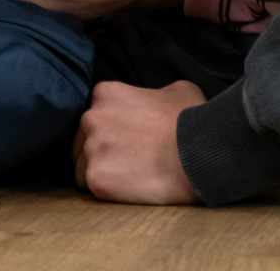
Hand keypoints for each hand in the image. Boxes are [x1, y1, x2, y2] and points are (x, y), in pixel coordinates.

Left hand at [73, 80, 201, 204]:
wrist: (196, 155)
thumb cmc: (190, 120)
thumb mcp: (177, 90)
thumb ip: (155, 92)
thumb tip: (156, 100)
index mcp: (106, 94)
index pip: (95, 113)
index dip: (110, 127)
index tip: (127, 137)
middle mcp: (91, 118)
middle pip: (83, 139)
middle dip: (101, 148)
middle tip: (128, 158)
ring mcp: (91, 149)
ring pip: (82, 164)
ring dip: (100, 169)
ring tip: (128, 175)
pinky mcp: (95, 178)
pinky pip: (89, 186)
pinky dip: (105, 188)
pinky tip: (127, 187)